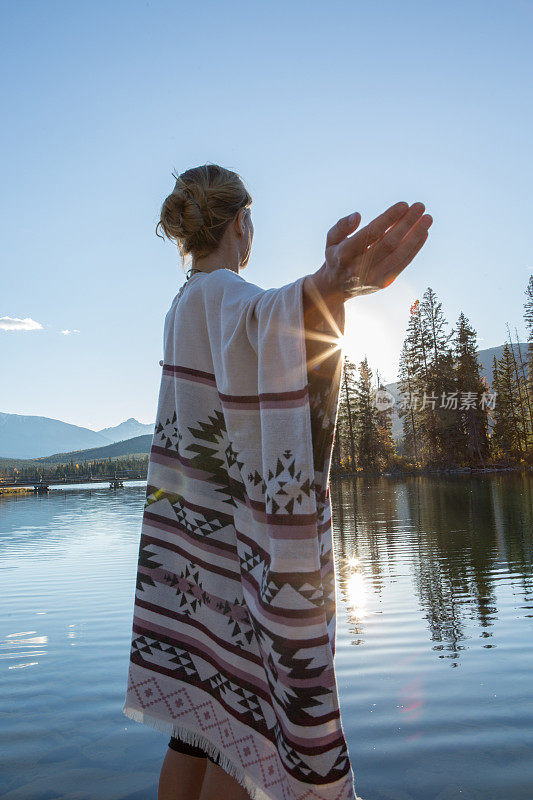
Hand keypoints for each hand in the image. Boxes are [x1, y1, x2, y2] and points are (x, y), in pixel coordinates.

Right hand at [317, 201, 432, 299]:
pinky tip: (424, 233)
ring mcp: (372, 277)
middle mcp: (359, 268)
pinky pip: (403, 264)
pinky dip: (415, 248)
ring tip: (427, 218)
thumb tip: (357, 216)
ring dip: (415, 235)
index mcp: (344, 254)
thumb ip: (341, 226)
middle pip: (388, 243)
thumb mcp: (331, 240)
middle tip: (420, 206)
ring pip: (399, 254)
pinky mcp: (383, 283)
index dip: (388, 218)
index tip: (404, 205)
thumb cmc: (336, 256)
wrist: (336, 288)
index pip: (371, 233)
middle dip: (406, 223)